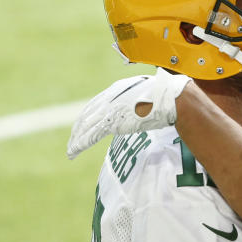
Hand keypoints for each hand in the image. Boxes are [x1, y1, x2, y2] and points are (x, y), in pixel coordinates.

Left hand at [66, 69, 190, 158]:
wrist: (170, 98)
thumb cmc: (168, 96)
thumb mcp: (150, 95)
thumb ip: (142, 100)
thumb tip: (148, 106)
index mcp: (118, 89)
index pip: (96, 103)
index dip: (88, 115)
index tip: (84, 124)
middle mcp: (109, 98)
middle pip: (87, 114)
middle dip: (78, 128)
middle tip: (73, 140)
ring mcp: (109, 110)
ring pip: (85, 126)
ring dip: (76, 140)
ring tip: (70, 151)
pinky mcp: (112, 122)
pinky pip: (91, 135)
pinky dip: (80, 144)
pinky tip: (74, 152)